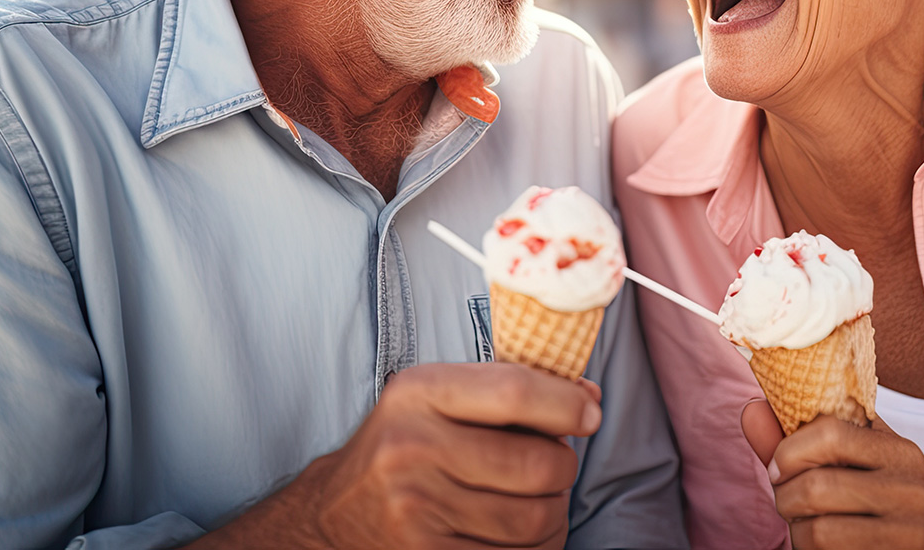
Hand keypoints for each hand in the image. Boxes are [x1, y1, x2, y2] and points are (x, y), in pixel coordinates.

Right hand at [192, 362, 601, 548]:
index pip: (514, 391)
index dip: (567, 404)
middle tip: (553, 463)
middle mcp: (412, 449)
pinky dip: (533, 547)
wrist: (333, 516)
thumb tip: (588, 398)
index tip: (590, 412)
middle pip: (535, 463)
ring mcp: (418, 511)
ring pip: (534, 519)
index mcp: (419, 393)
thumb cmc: (402, 444)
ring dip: (553, 511)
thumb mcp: (437, 396)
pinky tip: (517, 530)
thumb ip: (507, 388)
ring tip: (536, 498)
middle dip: (562, 466)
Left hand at [742, 401, 923, 548]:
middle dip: (784, 498)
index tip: (777, 466)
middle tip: (787, 502)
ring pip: (819, 532)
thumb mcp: (870, 459)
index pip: (828, 432)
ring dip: (797, 534)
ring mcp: (907, 534)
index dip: (787, 449)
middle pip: (815, 488)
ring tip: (804, 529)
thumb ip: (807, 438)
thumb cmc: (900, 497)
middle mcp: (908, 490)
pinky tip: (823, 548)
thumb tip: (750, 408)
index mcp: (898, 451)